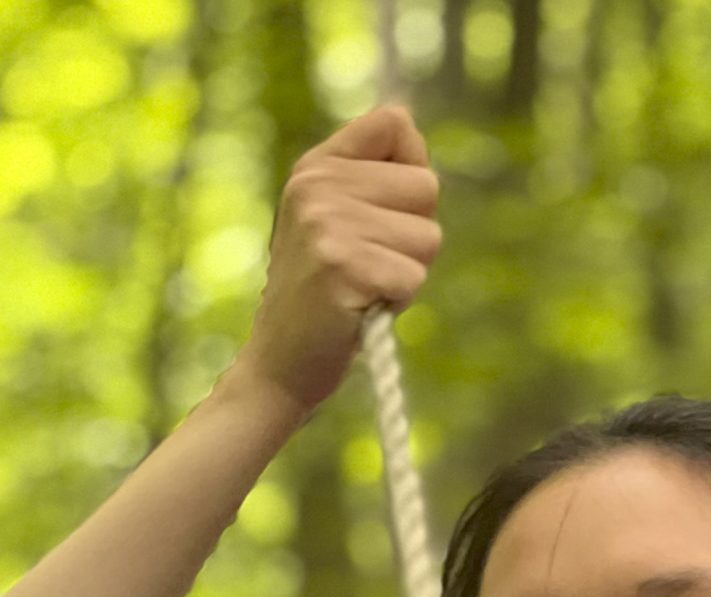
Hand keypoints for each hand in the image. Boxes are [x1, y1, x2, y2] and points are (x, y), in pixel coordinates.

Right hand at [234, 106, 441, 415]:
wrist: (281, 361)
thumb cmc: (325, 295)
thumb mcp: (337, 220)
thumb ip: (373, 175)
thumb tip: (409, 121)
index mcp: (317, 166)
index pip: (395, 124)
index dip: (412, 169)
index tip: (389, 209)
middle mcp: (318, 185)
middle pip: (427, 187)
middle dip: (414, 236)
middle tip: (371, 265)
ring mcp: (327, 224)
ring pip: (428, 236)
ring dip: (409, 273)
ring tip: (365, 287)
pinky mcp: (345, 267)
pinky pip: (414, 276)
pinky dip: (400, 301)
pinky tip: (362, 307)